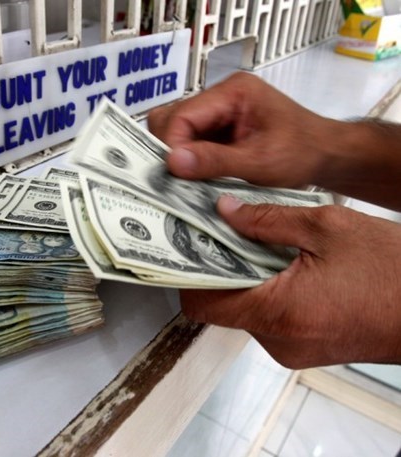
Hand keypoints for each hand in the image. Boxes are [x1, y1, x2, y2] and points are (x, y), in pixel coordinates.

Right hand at [148, 72, 334, 187]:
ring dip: (179, 156)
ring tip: (187, 180)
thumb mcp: (260, 162)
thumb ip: (215, 161)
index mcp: (233, 92)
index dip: (172, 145)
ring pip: (177, 131)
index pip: (182, 115)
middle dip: (170, 148)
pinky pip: (190, 142)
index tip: (174, 175)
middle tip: (177, 178)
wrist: (329, 156)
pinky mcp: (219, 129)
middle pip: (172, 118)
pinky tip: (196, 178)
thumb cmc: (303, 154)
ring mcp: (218, 112)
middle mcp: (221, 96)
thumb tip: (172, 162)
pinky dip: (189, 161)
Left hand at [180, 195, 400, 367]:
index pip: (202, 303)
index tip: (188, 242)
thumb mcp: (329, 227)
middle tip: (220, 231)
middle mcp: (278, 341)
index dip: (188, 272)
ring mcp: (292, 350)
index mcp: (278, 313)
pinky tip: (284, 263)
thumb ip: (267, 219)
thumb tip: (223, 211)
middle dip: (218, 268)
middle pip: (221, 306)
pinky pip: (270, 319)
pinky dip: (267, 291)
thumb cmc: (392, 270)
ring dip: (245, 278)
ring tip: (258, 242)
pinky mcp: (305, 348)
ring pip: (245, 311)